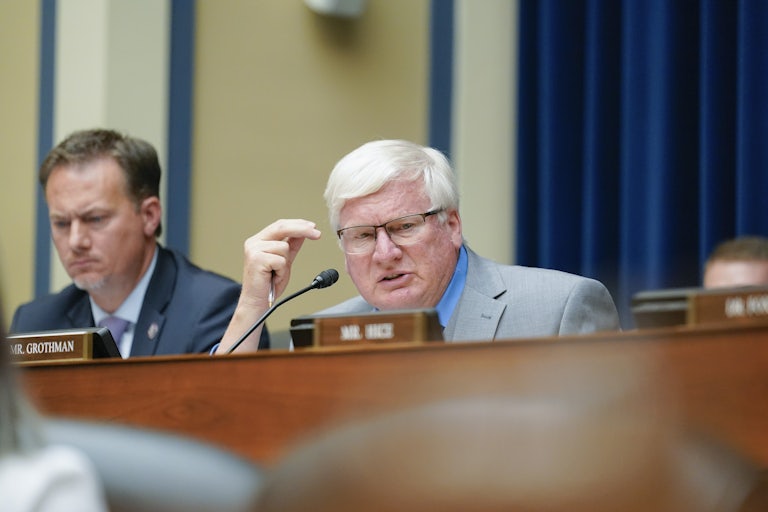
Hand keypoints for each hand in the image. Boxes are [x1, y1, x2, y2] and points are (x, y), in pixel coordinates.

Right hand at [216, 219, 320, 353]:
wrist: (257, 302)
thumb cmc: (269, 284)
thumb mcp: (285, 261)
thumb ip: (292, 246)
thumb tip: (303, 233)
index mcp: (259, 240)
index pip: (280, 225)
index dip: (298, 224)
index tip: (313, 227)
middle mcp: (254, 242)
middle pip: (282, 227)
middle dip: (302, 229)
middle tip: (317, 234)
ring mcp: (254, 250)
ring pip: (284, 247)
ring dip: (286, 263)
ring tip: (276, 273)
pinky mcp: (256, 259)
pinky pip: (281, 260)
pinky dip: (282, 270)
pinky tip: (273, 277)